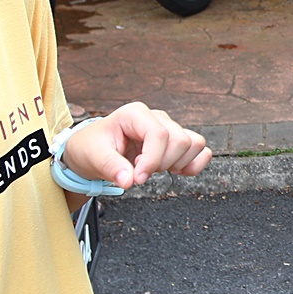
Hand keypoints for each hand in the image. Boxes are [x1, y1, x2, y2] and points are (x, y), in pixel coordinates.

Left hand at [64, 101, 211, 186]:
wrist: (92, 151)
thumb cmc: (91, 147)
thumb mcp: (93, 156)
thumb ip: (111, 167)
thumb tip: (128, 180)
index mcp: (134, 114)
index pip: (159, 134)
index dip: (152, 160)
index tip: (137, 178)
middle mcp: (155, 118)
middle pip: (180, 140)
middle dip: (162, 163)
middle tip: (140, 171)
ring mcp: (168, 128)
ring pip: (193, 143)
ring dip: (177, 163)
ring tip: (153, 169)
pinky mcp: (175, 142)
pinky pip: (201, 150)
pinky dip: (193, 164)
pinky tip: (175, 171)